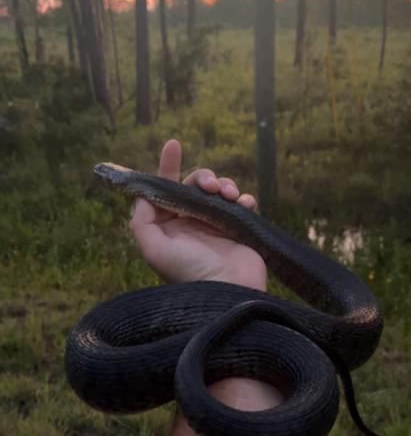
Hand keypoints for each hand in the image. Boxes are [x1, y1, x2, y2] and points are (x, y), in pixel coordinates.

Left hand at [129, 140, 266, 290]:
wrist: (229, 291)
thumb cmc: (190, 271)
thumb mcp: (154, 249)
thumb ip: (142, 222)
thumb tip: (145, 196)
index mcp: (170, 227)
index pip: (166, 190)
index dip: (167, 166)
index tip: (173, 144)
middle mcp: (192, 223)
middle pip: (194, 185)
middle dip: (203, 177)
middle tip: (211, 186)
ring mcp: (217, 225)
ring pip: (219, 190)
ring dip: (224, 185)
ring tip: (229, 195)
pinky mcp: (240, 228)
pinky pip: (242, 203)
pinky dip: (244, 199)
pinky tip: (243, 204)